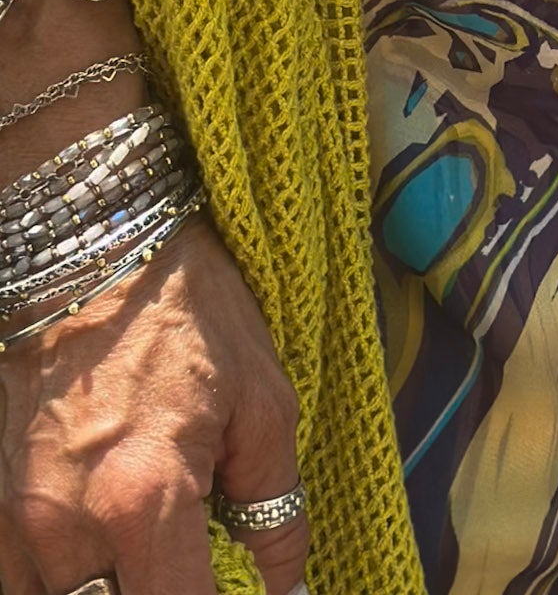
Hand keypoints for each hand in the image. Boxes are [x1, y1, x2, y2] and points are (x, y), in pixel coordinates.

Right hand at [0, 216, 308, 594]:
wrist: (93, 243)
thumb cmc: (184, 308)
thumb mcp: (261, 396)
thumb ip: (275, 503)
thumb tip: (285, 582)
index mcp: (145, 497)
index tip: (237, 593)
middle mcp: (66, 524)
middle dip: (162, 593)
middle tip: (195, 563)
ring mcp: (13, 521)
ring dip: (110, 585)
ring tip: (146, 545)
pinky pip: (19, 578)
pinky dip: (60, 576)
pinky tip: (98, 543)